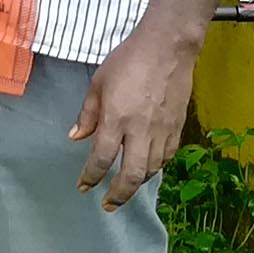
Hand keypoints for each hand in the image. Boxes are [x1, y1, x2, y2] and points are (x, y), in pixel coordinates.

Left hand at [73, 30, 201, 210]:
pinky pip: (167, 156)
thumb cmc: (128, 60)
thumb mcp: (98, 83)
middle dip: (118, 194)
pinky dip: (156, 168)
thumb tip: (76, 138)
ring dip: (137, 183)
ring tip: (124, 188)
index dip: (91, 177)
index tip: (83, 187)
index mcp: (116, 118)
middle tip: (108, 205)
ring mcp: (162, 130)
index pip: (101, 158)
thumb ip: (87, 114)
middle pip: (131, 175)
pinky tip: (147, 169)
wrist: (168, 47)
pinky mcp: (178, 127)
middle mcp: (141, 130)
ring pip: (152, 169)